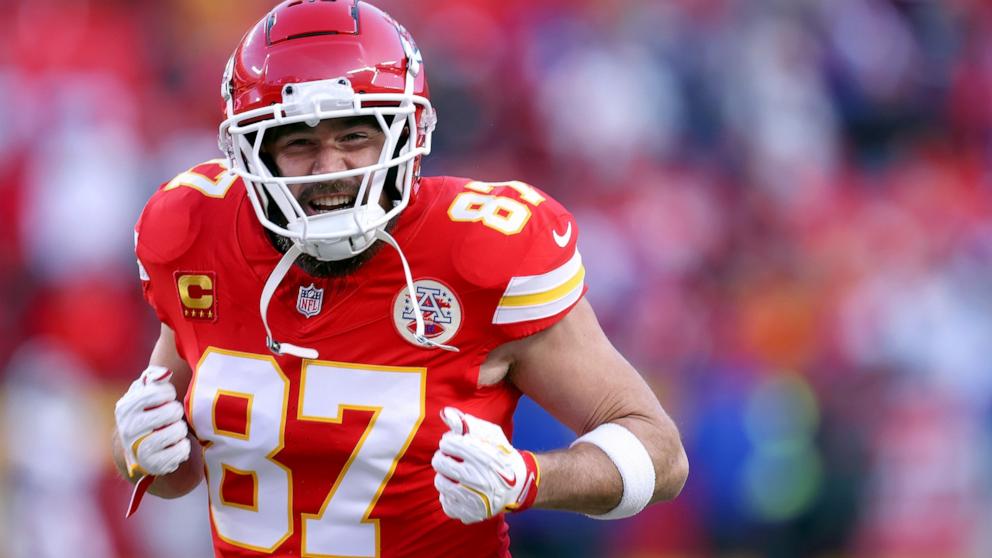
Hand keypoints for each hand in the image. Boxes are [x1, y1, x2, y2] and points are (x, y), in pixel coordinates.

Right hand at [115, 365, 189, 477]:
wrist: (138, 449)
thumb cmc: (147, 413)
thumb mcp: (145, 392)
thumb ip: (154, 377)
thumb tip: (165, 374)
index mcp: (125, 407)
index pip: (161, 392)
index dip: (169, 394)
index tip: (164, 400)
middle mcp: (129, 429)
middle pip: (173, 411)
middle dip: (176, 412)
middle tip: (168, 418)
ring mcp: (139, 449)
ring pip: (178, 431)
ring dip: (180, 430)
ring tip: (170, 431)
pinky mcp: (153, 465)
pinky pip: (182, 451)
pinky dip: (184, 447)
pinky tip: (174, 445)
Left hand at [432, 407, 538, 523]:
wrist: (518, 486)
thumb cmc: (501, 456)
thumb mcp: (490, 435)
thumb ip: (468, 423)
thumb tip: (445, 413)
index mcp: (483, 456)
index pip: (448, 443)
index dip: (449, 442)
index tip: (455, 444)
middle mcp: (478, 479)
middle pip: (439, 463)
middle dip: (442, 457)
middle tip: (450, 459)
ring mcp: (474, 499)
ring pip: (440, 483)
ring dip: (444, 476)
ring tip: (455, 475)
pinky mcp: (470, 514)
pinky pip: (446, 503)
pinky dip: (450, 496)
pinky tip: (460, 490)